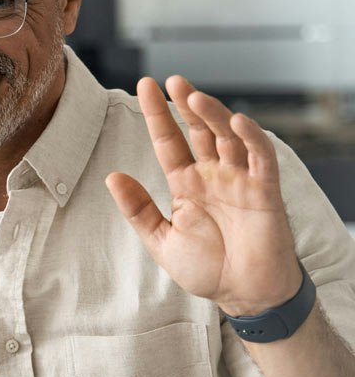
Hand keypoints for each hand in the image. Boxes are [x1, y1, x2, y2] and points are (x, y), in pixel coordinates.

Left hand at [105, 76, 301, 316]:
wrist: (243, 295)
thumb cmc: (207, 269)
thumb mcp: (161, 239)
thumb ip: (138, 209)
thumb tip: (111, 177)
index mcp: (186, 184)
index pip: (169, 142)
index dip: (158, 115)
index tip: (145, 87)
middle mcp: (213, 175)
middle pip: (198, 130)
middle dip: (187, 104)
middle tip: (172, 81)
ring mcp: (240, 179)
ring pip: (227, 136)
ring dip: (213, 114)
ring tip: (194, 95)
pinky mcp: (265, 190)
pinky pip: (261, 157)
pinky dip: (250, 137)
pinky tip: (235, 121)